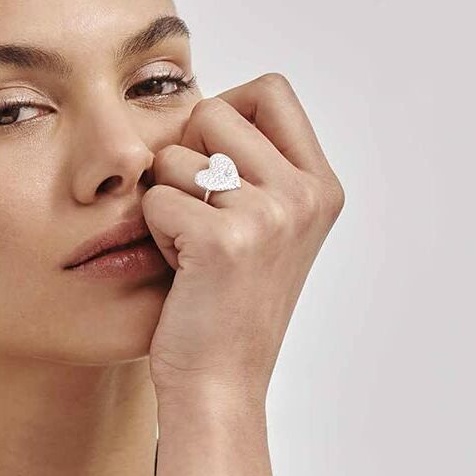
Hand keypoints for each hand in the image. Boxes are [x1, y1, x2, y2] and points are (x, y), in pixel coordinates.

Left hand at [143, 72, 344, 407]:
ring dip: (166, 199)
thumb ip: (252, 164)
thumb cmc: (225, 304)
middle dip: (186, 159)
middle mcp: (306, 194)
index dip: (225, 114)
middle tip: (198, 216)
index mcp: (321, 186)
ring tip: (191, 249)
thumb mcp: (264, 226)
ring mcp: (271, 215)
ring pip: (174, 154)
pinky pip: (155, 197)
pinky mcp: (225, 240)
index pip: (269, 90)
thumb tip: (201, 104)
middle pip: (213, 110)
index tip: (215, 167)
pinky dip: (155, 232)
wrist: (220, 384)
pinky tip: (180, 270)